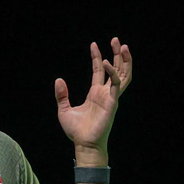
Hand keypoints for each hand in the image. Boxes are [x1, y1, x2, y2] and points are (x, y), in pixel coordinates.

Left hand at [54, 37, 131, 162]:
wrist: (84, 144)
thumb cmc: (76, 131)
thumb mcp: (64, 109)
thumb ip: (62, 95)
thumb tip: (59, 79)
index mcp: (96, 93)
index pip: (99, 71)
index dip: (97, 57)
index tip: (94, 44)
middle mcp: (105, 93)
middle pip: (115, 69)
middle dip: (116, 54)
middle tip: (116, 40)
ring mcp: (110, 97)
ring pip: (122, 75)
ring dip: (124, 60)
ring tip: (123, 46)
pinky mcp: (112, 102)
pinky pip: (116, 84)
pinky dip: (113, 73)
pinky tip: (106, 63)